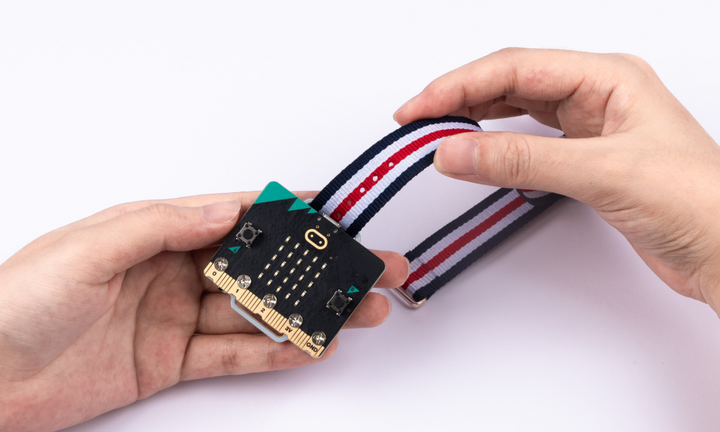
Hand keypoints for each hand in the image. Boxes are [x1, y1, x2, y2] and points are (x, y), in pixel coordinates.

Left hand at [0, 192, 408, 431]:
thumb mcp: (87, 249)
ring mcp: (175, 318)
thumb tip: (222, 209)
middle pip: (258, 267)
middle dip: (313, 267)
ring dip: (305, 311)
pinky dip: (272, 353)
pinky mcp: (171, 361)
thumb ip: (159, 225)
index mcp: (153, 231)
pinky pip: (232, 356)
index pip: (233, 216)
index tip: (329, 211)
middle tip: (360, 268)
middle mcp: (172, 271)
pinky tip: (307, 345)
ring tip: (352, 310)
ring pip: (254, 313)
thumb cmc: (16, 303)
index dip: (284, 213)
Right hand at [394, 48, 719, 312]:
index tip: (421, 107)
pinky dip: (497, 147)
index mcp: (608, 77)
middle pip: (510, 83)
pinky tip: (478, 151)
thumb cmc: (699, 201)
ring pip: (516, 110)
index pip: (515, 69)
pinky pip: (528, 142)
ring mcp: (591, 128)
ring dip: (474, 120)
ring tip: (437, 131)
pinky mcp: (586, 160)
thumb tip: (456, 151)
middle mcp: (598, 96)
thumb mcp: (601, 172)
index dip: (459, 85)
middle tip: (417, 119)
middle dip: (460, 98)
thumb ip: (521, 160)